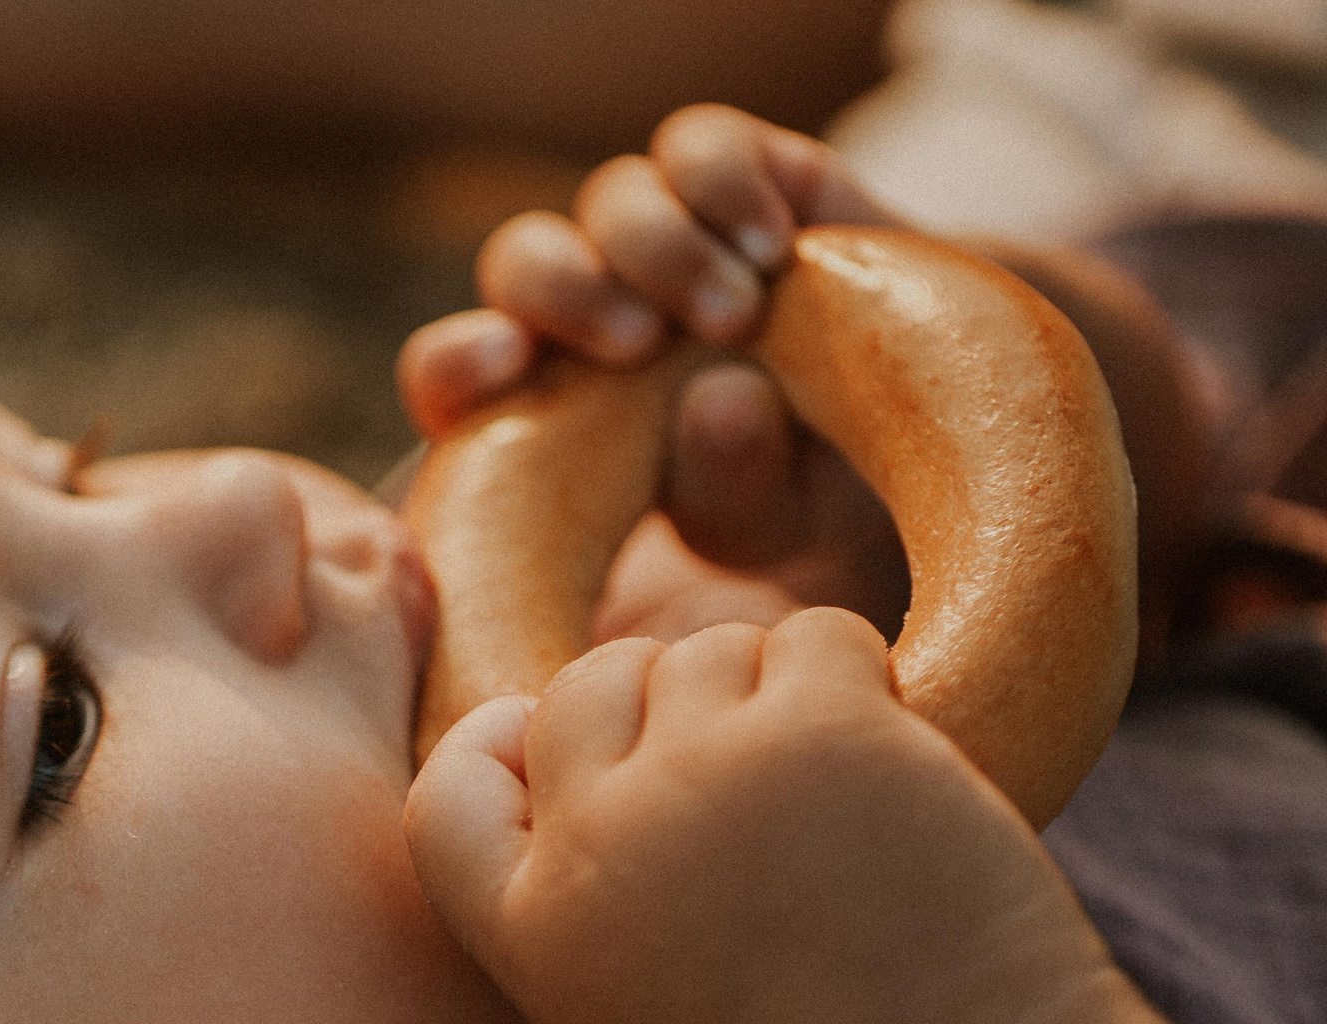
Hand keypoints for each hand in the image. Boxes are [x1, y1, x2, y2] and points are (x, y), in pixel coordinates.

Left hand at [396, 106, 908, 639]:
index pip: (452, 371)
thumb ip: (727, 488)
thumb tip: (716, 399)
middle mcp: (590, 306)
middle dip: (567, 292)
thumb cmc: (801, 492)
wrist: (923, 422)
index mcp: (549, 401)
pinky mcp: (744, 177)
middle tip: (637, 347)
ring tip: (737, 314)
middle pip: (525, 261)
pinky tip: (775, 248)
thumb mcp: (766, 523)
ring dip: (657, 248)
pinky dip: (726, 187)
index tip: (510, 368)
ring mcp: (663, 235)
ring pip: (611, 196)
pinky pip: (701, 147)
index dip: (457, 361)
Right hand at [404, 610, 1127, 1023]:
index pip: (444, 797)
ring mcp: (702, 779)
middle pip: (585, 690)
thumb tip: (617, 757)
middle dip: (658, 703)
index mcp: (535, 941)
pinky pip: (816, 637)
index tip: (549, 739)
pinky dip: (860, 679)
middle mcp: (596, 848)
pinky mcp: (821, 733)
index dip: (496, 747)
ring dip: (775, 695)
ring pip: (708, 652)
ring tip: (845, 802)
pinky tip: (902, 771)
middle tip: (755, 771)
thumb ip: (596, 903)